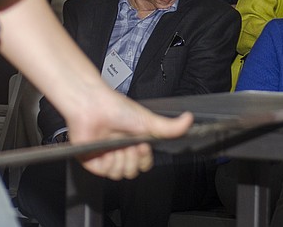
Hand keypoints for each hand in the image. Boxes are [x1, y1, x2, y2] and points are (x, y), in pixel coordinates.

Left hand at [66, 91, 192, 180]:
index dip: (145, 158)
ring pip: (120, 174)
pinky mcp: (93, 161)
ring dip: (120, 159)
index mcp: (134, 142)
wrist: (94, 108)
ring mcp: (107, 156)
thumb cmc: (117, 109)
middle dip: (133, 158)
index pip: (145, 164)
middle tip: (129, 144)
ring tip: (116, 145)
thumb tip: (189, 120)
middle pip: (133, 171)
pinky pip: (106, 173)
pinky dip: (107, 162)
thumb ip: (170, 126)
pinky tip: (105, 149)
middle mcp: (121, 150)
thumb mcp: (148, 120)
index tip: (142, 145)